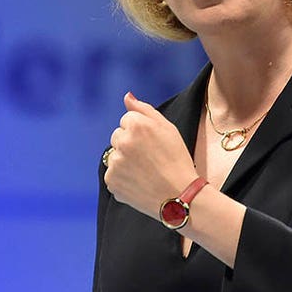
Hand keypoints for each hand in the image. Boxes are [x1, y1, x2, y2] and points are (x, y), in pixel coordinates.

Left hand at [104, 92, 198, 218]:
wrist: (180, 195)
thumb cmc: (177, 159)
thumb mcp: (168, 128)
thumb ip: (144, 110)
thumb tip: (127, 97)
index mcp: (136, 124)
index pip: (127, 120)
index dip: (142, 132)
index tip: (153, 144)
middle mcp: (122, 141)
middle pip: (118, 136)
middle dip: (130, 144)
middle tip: (150, 158)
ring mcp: (115, 162)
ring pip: (114, 156)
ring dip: (125, 162)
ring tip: (146, 172)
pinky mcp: (111, 181)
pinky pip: (113, 174)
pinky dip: (123, 179)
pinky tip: (140, 182)